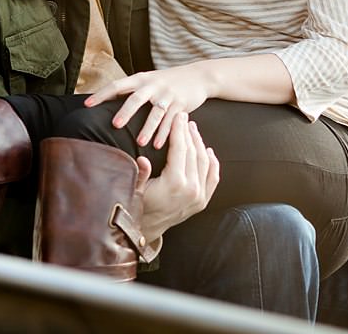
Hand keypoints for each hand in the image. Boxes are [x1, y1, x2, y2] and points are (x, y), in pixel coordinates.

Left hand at [85, 63, 210, 148]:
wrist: (198, 76)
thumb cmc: (166, 82)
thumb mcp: (148, 80)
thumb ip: (131, 90)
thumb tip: (105, 102)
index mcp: (141, 79)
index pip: (117, 85)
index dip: (102, 94)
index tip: (87, 105)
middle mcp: (153, 85)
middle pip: (137, 98)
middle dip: (126, 112)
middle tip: (115, 125)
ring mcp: (168, 95)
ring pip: (156, 112)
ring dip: (148, 128)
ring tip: (140, 142)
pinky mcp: (181, 105)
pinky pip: (171, 121)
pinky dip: (164, 134)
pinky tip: (157, 145)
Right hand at [135, 115, 219, 244]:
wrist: (147, 229)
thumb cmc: (138, 206)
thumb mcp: (134, 190)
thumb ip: (140, 174)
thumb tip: (142, 158)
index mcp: (175, 184)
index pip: (180, 149)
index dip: (179, 130)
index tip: (178, 116)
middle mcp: (191, 190)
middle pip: (193, 153)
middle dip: (189, 133)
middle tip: (185, 118)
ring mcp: (199, 196)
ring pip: (204, 162)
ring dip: (199, 143)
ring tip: (193, 129)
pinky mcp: (202, 201)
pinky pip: (213, 178)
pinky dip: (212, 162)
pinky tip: (208, 150)